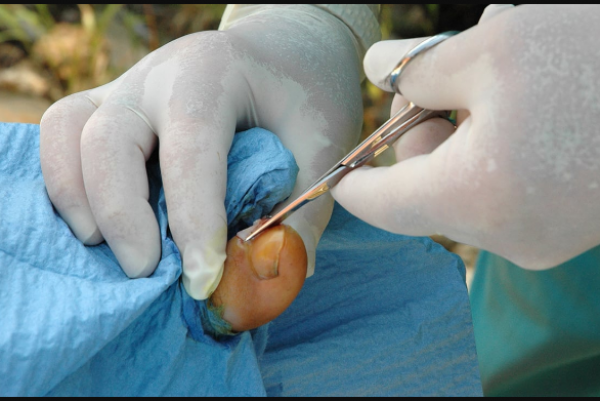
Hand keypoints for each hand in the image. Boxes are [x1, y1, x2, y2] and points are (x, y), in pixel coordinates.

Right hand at [40, 5, 363, 298]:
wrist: (280, 52)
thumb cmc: (304, 94)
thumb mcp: (322, 145)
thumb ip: (304, 210)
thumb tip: (277, 276)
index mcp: (212, 75)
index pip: (190, 150)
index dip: (192, 219)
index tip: (204, 281)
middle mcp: (155, 76)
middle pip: (108, 140)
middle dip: (122, 216)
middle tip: (149, 272)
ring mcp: (125, 88)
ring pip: (66, 134)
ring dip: (78, 201)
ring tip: (111, 250)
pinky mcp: (109, 106)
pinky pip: (60, 137)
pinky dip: (66, 186)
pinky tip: (98, 225)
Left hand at [332, 4, 599, 269]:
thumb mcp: (494, 47)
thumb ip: (418, 67)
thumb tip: (376, 71)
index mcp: (473, 199)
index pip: (378, 203)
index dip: (350, 177)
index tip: (334, 164)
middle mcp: (506, 236)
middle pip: (424, 186)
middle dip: (422, 125)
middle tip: (440, 70)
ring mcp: (542, 237)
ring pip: (466, 180)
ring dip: (465, 122)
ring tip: (496, 65)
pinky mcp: (570, 225)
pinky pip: (505, 186)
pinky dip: (499, 141)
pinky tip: (526, 94)